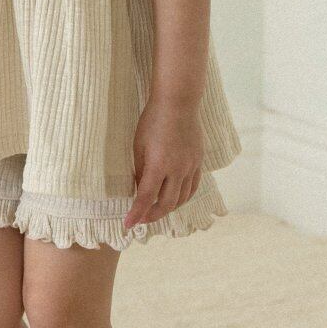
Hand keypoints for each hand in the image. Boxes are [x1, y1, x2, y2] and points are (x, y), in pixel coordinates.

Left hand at [123, 99, 204, 229]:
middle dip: (152, 216)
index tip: (128, 224)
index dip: (136, 214)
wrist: (178, 103)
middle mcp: (177, 169)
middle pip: (166, 204)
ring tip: (155, 211)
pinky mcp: (198, 162)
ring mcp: (190, 167)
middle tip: (140, 220)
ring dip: (168, 209)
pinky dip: (183, 198)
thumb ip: (140, 170)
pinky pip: (193, 187)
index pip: (146, 197)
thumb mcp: (138, 145)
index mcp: (158, 165)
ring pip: (181, 199)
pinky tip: (174, 199)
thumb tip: (140, 189)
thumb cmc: (153, 121)